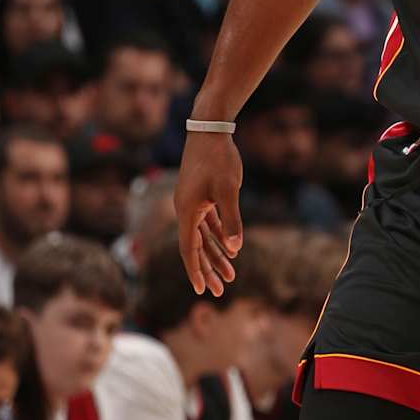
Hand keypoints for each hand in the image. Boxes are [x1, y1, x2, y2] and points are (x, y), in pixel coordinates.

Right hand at [175, 124, 244, 295]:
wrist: (210, 129)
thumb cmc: (219, 158)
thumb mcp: (229, 189)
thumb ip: (231, 219)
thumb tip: (235, 248)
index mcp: (187, 211)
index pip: (189, 249)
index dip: (196, 270)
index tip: (202, 290)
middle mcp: (185, 210)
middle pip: (195, 247)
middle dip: (208, 269)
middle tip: (219, 291)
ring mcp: (192, 202)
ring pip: (203, 237)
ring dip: (215, 255)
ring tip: (230, 275)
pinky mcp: (200, 195)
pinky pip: (207, 223)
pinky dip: (218, 236)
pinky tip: (230, 247)